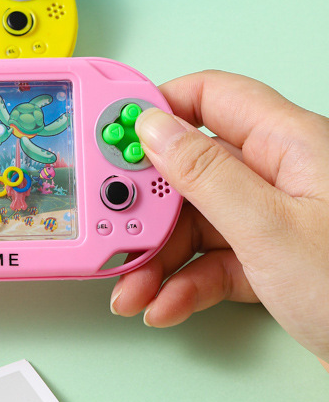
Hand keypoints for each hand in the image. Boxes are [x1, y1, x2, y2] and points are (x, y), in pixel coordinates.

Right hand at [109, 70, 328, 363]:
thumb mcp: (271, 230)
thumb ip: (205, 174)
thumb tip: (153, 127)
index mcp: (289, 144)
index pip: (210, 97)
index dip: (158, 107)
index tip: (111, 130)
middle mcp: (281, 175)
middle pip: (193, 166)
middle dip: (148, 201)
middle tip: (113, 220)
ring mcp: (277, 220)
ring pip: (199, 219)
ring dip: (158, 255)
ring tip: (132, 286)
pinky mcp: (276, 262)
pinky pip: (216, 260)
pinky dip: (186, 282)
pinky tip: (165, 304)